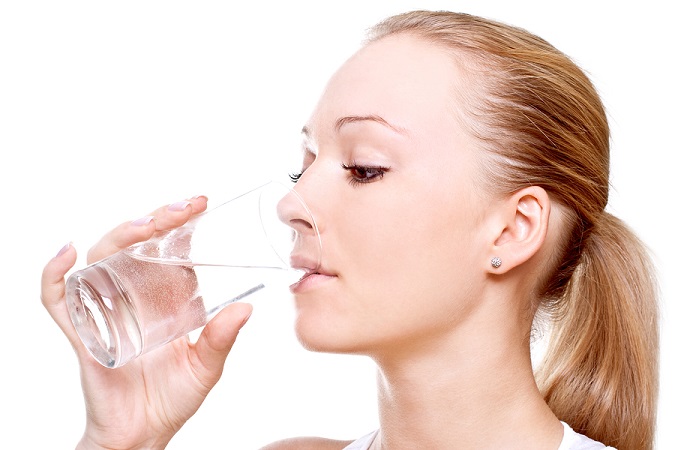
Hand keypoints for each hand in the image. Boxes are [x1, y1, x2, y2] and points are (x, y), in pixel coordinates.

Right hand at [41, 197, 252, 449]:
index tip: (200, 204)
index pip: (166, 249)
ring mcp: (105, 310)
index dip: (179, 224)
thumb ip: (222, 337)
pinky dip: (54, 274)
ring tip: (144, 226)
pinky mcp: (83, 332)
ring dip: (119, 236)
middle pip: (135, 245)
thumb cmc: (174, 397)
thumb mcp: (206, 365)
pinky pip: (58, 298)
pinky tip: (67, 254)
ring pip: (101, 260)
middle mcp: (133, 296)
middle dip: (157, 220)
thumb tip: (247, 308)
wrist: (142, 433)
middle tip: (184, 208)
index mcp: (163, 298)